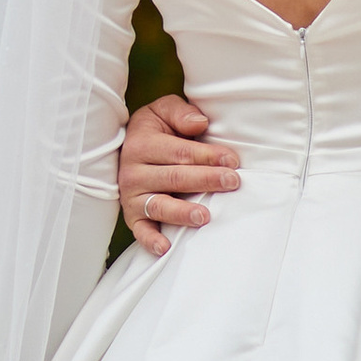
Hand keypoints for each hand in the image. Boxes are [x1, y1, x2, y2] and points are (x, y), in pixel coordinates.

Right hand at [120, 90, 238, 254]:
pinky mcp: (132, 217)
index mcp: (142, 143)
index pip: (179, 152)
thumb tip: (200, 123)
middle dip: (205, 180)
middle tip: (232, 182)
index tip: (232, 161)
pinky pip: (140, 231)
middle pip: (174, 177)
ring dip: (182, 212)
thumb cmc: (157, 131)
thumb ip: (180, 112)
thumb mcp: (163, 111)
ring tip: (204, 216)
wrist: (128, 149)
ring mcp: (132, 197)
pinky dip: (151, 240)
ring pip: (159, 205)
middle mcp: (133, 171)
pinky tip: (166, 248)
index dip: (207, 156)